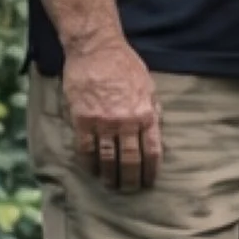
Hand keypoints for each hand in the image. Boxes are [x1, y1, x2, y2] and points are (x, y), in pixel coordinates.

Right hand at [64, 35, 161, 189]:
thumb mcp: (149, 87)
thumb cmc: (125, 66)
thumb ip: (152, 110)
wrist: (96, 49)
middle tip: (129, 189)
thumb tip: (156, 131)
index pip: (152, 151)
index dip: (150, 170)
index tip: (148, 181)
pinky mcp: (83, 118)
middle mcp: (126, 121)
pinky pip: (86, 147)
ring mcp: (104, 121)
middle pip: (130, 159)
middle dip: (130, 178)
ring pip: (108, 157)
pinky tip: (91, 169)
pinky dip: (89, 162)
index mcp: (146, 114)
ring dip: (109, 174)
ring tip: (110, 184)